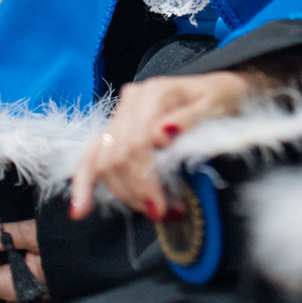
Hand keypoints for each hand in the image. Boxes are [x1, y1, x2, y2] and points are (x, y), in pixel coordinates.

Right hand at [69, 70, 265, 220]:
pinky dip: (84, 183)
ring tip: (154, 209)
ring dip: (124, 194)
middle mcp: (132, 101)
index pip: (137, 143)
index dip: (145, 180)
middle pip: (118, 156)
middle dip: (136, 192)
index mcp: (155, 93)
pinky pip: (92, 156)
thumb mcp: (216, 106)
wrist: (219, 90)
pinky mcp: (116, 128)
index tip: (162, 208)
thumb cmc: (221, 99)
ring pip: (105, 162)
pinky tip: (80, 209)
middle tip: (164, 212)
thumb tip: (161, 134)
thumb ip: (189, 119)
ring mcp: (121, 114)